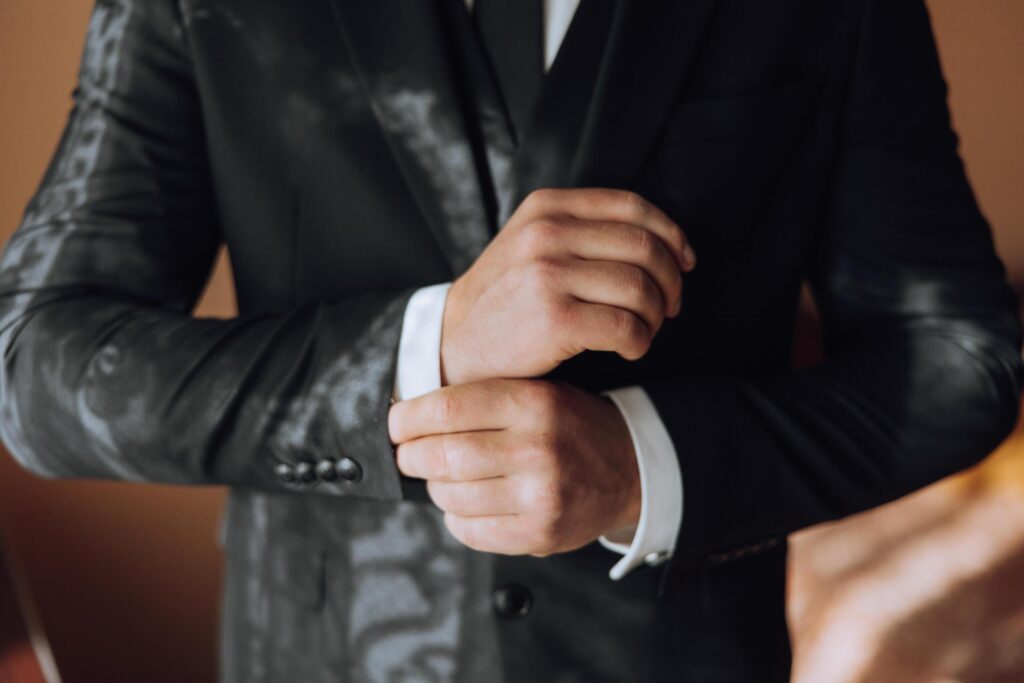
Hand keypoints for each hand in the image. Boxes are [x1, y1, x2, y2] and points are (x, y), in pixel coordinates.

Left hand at [389, 378, 641, 555]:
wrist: (630, 469)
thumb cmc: (571, 427)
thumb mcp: (539, 392)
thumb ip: (485, 399)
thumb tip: (410, 412)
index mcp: (533, 403)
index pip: (447, 408)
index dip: (407, 418)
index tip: (395, 423)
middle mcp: (536, 447)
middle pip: (442, 455)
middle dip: (411, 456)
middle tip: (408, 455)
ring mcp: (540, 494)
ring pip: (451, 495)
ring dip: (435, 488)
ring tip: (445, 478)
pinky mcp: (540, 533)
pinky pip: (470, 531)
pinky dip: (456, 518)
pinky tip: (467, 505)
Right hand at [440, 188, 695, 384]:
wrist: (453, 347)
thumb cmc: (504, 301)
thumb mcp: (530, 244)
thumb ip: (581, 230)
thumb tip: (661, 239)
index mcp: (547, 207)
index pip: (632, 207)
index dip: (671, 234)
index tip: (684, 262)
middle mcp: (547, 233)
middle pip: (645, 248)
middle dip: (671, 281)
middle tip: (669, 307)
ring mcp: (548, 275)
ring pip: (641, 289)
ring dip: (655, 316)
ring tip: (643, 330)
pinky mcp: (554, 319)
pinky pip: (626, 327)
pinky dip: (639, 342)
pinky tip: (629, 349)